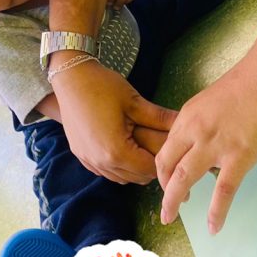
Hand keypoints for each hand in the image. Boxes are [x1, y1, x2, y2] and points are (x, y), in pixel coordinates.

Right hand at [51, 59, 176, 184]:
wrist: (71, 78)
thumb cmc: (103, 87)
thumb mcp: (135, 101)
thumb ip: (161, 118)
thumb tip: (185, 124)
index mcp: (116, 151)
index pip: (150, 169)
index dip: (164, 161)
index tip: (172, 149)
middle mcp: (101, 163)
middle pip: (137, 177)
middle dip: (151, 165)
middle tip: (159, 145)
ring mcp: (89, 162)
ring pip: (121, 177)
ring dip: (134, 167)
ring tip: (142, 144)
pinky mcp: (82, 157)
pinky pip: (106, 171)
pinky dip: (119, 165)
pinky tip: (124, 145)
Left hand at [156, 55, 256, 233]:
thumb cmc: (250, 82)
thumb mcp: (213, 101)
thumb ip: (205, 124)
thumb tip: (208, 144)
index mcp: (188, 115)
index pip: (166, 147)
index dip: (164, 168)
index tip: (170, 180)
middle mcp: (194, 130)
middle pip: (167, 164)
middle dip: (162, 188)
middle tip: (166, 205)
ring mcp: (215, 145)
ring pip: (184, 178)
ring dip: (174, 201)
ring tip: (170, 218)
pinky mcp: (239, 157)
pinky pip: (224, 191)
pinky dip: (216, 212)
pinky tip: (213, 227)